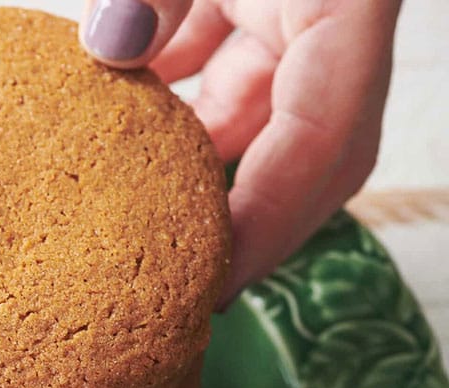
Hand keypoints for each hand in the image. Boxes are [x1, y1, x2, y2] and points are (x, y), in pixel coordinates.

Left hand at [80, 0, 401, 304]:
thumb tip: (109, 48)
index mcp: (348, 4)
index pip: (321, 142)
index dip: (269, 223)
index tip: (216, 285)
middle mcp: (335, 23)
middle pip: (310, 156)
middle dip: (252, 226)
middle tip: (189, 290)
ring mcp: (299, 14)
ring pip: (261, 120)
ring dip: (200, 171)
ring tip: (141, 231)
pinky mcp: (263, 0)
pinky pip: (225, 72)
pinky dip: (180, 110)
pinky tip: (124, 138)